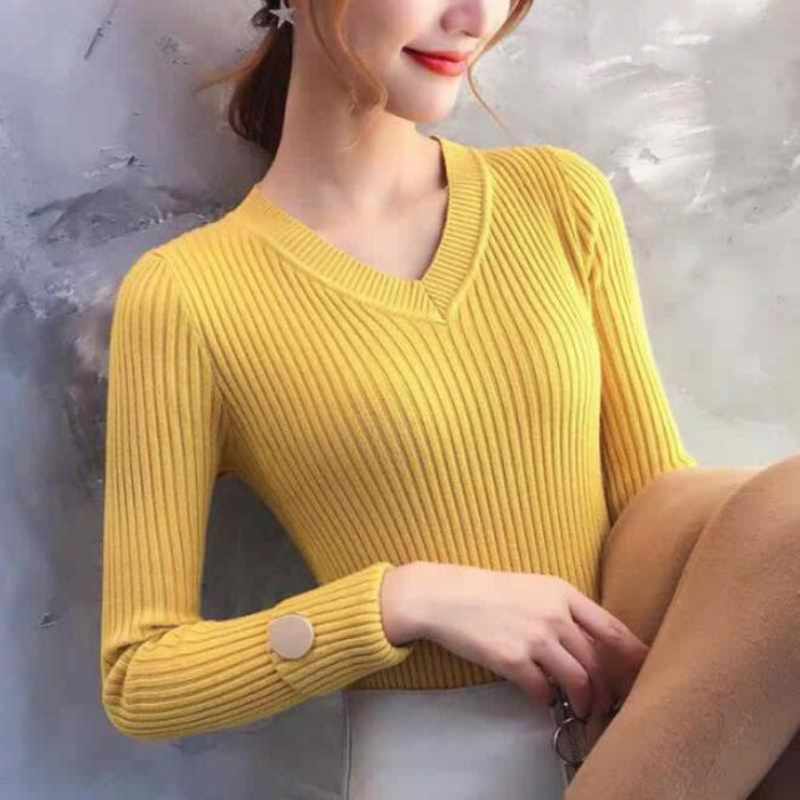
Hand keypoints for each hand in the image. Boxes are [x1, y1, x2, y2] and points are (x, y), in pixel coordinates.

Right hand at [383, 561, 647, 719]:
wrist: (445, 596)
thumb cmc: (488, 591)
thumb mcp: (532, 588)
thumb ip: (562, 610)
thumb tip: (588, 643)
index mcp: (562, 593)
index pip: (612, 628)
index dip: (633, 654)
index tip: (644, 671)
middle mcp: (554, 615)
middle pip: (597, 661)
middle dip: (608, 688)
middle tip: (607, 702)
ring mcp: (534, 638)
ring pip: (578, 680)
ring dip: (584, 700)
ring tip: (581, 708)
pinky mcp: (513, 660)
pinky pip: (542, 690)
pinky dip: (546, 698)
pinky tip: (541, 696)